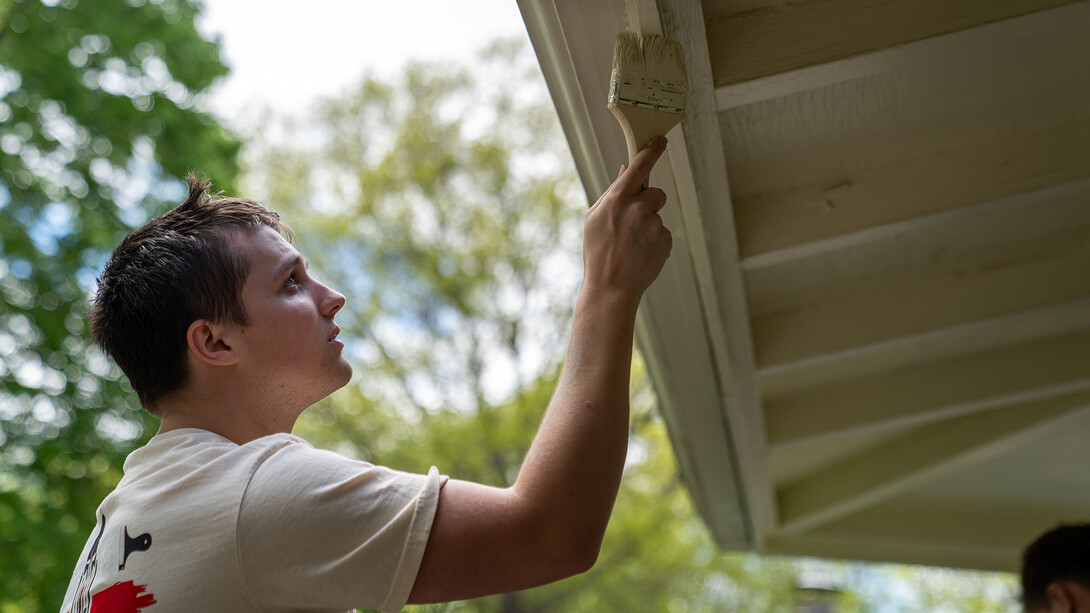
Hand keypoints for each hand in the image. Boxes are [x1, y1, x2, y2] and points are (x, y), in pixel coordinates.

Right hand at [582, 137, 671, 304]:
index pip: (640, 166)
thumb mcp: (595, 218)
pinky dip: (655, 242)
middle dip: (649, 204)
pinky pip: (663, 233)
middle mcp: (638, 208)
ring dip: (649, 226)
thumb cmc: (598, 251)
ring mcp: (653, 225)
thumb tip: (628, 169)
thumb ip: (613, 192)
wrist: (611, 287)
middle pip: (657, 193)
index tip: (661, 141)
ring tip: (633, 245)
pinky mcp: (665, 240)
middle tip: (633, 224)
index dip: (652, 151)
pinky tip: (641, 254)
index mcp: (618, 199)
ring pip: (659, 216)